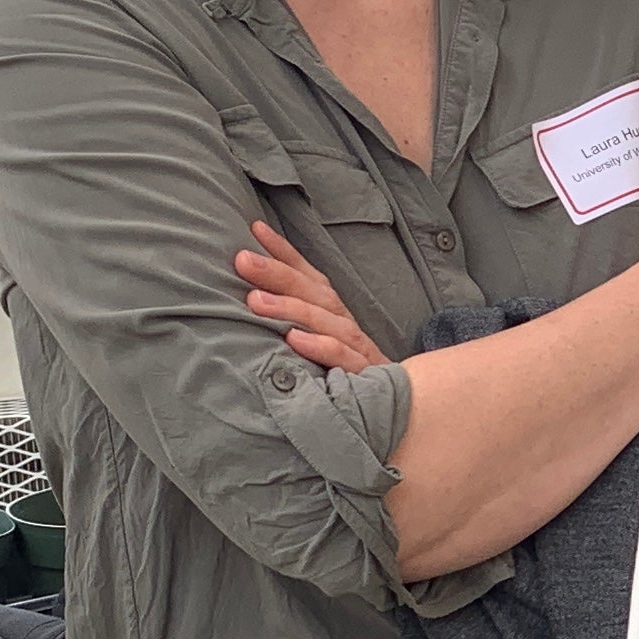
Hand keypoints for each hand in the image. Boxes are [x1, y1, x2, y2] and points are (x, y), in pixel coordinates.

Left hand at [240, 218, 383, 375]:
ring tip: (255, 300)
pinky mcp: (366, 377)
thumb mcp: (318, 345)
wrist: (395, 409)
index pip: (309, 276)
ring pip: (327, 322)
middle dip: (278, 274)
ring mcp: (358, 350)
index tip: (255, 229)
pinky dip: (321, 347)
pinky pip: (344, 359)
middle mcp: (345, 325)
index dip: (284, 252)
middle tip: (243, 260)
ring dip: (292, 308)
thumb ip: (292, 323)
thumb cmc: (344, 376)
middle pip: (314, 293)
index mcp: (333, 314)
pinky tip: (294, 340)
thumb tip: (249, 297)